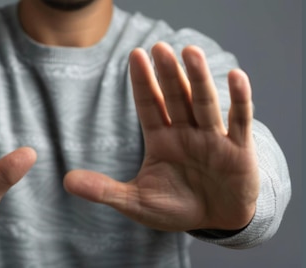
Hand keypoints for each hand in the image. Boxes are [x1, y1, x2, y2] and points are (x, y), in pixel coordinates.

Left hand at [64, 42, 258, 231]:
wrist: (217, 222)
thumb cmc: (177, 208)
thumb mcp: (137, 203)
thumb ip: (105, 191)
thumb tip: (65, 181)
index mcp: (162, 140)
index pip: (150, 106)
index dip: (143, 82)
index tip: (135, 55)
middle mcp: (187, 133)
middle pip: (176, 98)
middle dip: (168, 74)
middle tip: (159, 47)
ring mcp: (213, 139)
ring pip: (204, 103)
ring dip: (198, 78)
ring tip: (190, 52)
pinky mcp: (239, 150)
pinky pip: (240, 121)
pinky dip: (239, 100)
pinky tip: (235, 76)